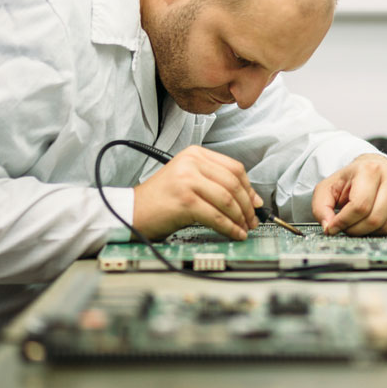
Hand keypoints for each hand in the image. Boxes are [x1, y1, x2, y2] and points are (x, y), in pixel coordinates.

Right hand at [132, 145, 261, 239]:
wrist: (131, 211)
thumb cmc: (160, 199)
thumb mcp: (187, 179)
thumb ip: (214, 181)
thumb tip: (248, 198)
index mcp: (195, 154)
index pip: (234, 167)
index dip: (249, 187)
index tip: (255, 202)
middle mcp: (192, 162)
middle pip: (233, 183)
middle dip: (248, 205)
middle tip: (253, 219)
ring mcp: (187, 180)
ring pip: (227, 200)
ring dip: (240, 218)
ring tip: (244, 228)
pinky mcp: (184, 200)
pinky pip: (216, 216)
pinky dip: (229, 227)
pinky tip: (234, 234)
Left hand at [312, 154, 386, 235]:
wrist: (374, 168)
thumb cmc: (352, 179)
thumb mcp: (328, 188)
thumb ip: (321, 207)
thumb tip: (329, 227)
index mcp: (370, 170)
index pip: (359, 206)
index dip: (344, 222)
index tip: (334, 227)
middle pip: (374, 219)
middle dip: (356, 230)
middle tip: (348, 227)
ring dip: (370, 232)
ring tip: (360, 222)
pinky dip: (385, 230)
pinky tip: (376, 219)